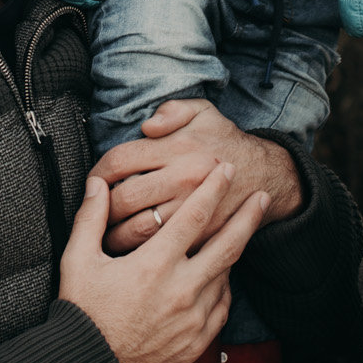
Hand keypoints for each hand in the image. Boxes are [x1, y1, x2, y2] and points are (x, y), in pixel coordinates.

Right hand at [59, 163, 267, 362]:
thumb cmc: (83, 313)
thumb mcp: (78, 261)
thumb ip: (91, 218)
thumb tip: (96, 184)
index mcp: (154, 265)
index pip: (194, 217)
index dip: (213, 189)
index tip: (226, 170)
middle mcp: (181, 289)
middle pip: (227, 245)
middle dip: (247, 217)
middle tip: (262, 197)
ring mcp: (193, 317)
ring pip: (226, 275)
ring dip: (234, 251)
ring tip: (241, 232)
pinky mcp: (197, 340)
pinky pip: (221, 306)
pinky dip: (224, 286)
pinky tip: (222, 276)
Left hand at [92, 100, 303, 254]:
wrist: (268, 175)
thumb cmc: (225, 141)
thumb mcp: (203, 111)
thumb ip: (172, 111)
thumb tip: (146, 126)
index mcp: (176, 148)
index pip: (120, 160)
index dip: (98, 172)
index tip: (94, 181)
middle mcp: (182, 179)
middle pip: (125, 198)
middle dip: (102, 208)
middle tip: (96, 212)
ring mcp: (192, 210)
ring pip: (140, 229)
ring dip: (115, 236)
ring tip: (105, 237)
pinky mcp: (202, 235)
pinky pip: (163, 248)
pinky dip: (143, 252)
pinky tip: (132, 250)